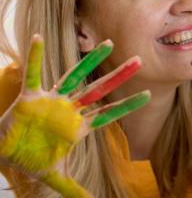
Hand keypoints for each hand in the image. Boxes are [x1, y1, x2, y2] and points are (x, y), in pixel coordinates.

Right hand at [0, 35, 150, 197]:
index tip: (147, 94)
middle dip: (119, 76)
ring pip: (75, 75)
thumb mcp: (55, 175)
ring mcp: (52, 100)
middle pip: (99, 89)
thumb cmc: (30, 158)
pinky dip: (36, 57)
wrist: (4, 153)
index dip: (127, 104)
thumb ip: (73, 188)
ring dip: (90, 60)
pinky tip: (39, 38)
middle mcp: (70, 108)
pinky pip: (35, 74)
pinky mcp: (31, 97)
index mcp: (78, 125)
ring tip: (107, 43)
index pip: (108, 112)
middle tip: (140, 61)